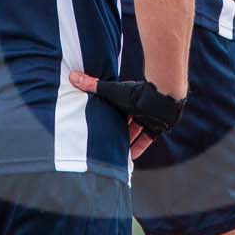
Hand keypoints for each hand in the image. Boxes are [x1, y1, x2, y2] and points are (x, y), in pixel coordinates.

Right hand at [69, 71, 184, 157]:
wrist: (163, 97)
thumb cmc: (137, 92)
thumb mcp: (112, 91)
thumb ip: (93, 86)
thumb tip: (72, 76)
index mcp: (126, 98)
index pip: (114, 108)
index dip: (106, 115)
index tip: (97, 124)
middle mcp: (137, 108)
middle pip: (124, 122)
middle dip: (115, 131)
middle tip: (103, 142)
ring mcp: (147, 118)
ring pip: (134, 132)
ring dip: (125, 142)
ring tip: (113, 153)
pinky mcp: (155, 127)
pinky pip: (146, 140)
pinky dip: (138, 148)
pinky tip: (130, 158)